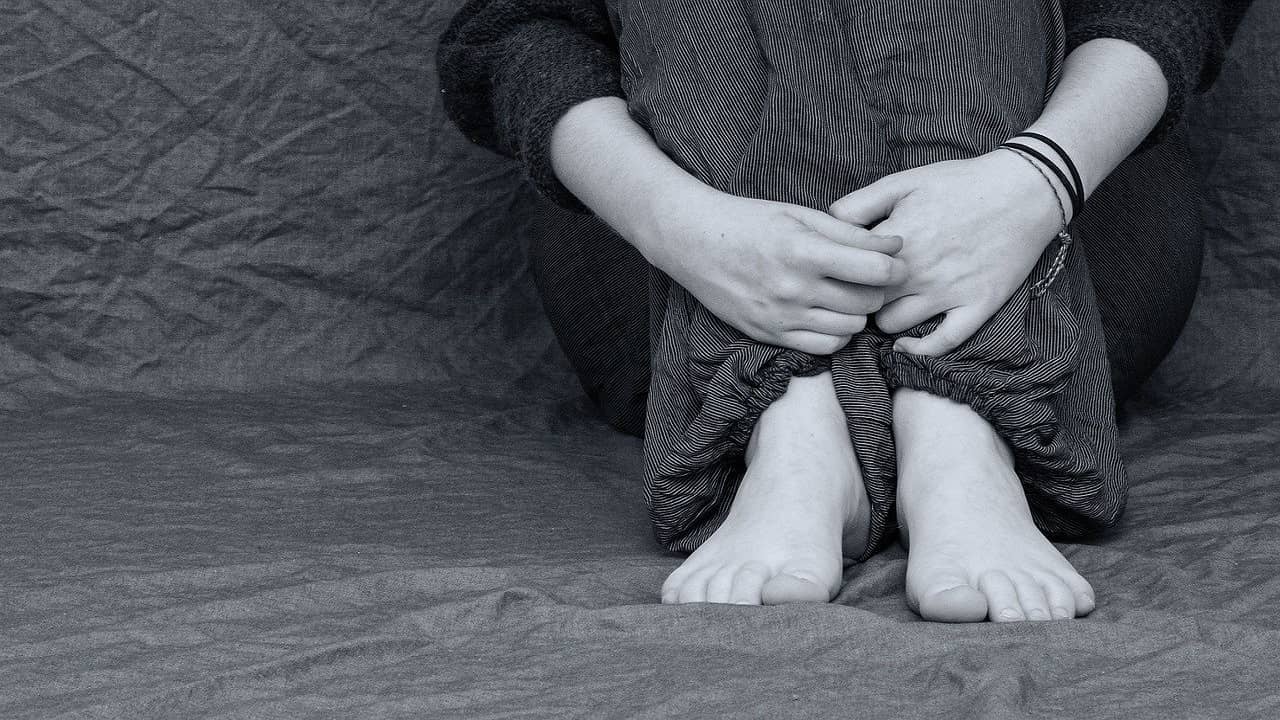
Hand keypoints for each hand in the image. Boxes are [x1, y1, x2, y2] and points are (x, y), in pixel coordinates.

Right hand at [644, 185, 907, 354]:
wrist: (694, 243)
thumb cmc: (749, 221)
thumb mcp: (800, 215)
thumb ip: (850, 232)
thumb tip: (895, 245)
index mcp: (805, 251)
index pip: (875, 271)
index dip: (896, 267)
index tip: (896, 262)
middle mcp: (795, 289)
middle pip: (868, 303)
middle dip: (878, 290)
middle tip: (870, 278)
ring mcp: (782, 316)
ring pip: (851, 328)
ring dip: (858, 313)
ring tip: (847, 295)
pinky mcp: (770, 335)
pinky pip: (825, 347)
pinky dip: (838, 334)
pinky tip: (829, 315)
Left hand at [829, 149, 1065, 355]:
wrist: (1024, 190)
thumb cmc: (961, 182)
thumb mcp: (903, 181)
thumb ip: (859, 203)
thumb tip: (827, 225)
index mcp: (897, 240)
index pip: (847, 272)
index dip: (839, 274)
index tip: (840, 272)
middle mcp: (919, 270)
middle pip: (865, 301)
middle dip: (857, 298)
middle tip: (859, 293)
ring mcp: (949, 292)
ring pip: (893, 325)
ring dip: (885, 318)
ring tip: (886, 307)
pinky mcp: (977, 306)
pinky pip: (941, 344)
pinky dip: (918, 350)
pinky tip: (906, 345)